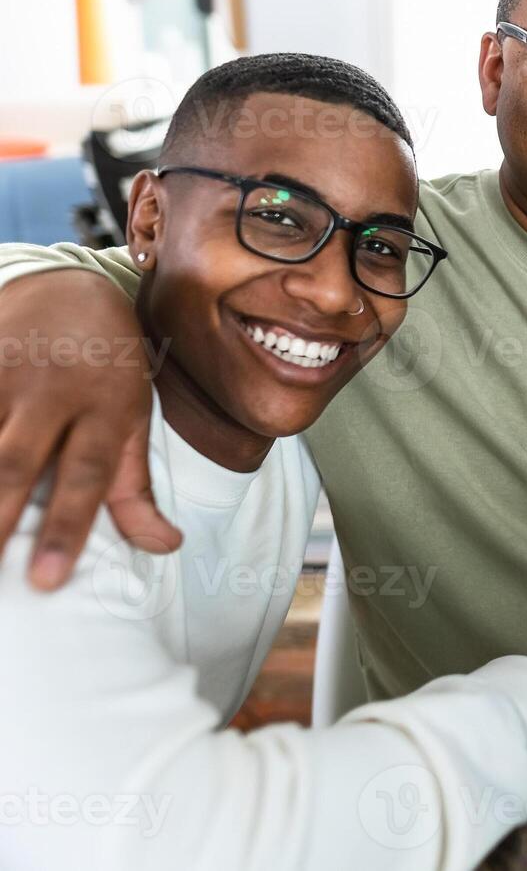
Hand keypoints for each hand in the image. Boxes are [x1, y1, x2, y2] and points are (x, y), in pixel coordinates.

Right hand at [0, 271, 180, 587]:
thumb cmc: (107, 370)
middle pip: (14, 462)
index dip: (66, 529)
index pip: (85, 477)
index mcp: (103, 408)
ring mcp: (2, 374)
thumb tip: (165, 546)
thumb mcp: (131, 420)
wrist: (68, 289)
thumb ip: (134, 488)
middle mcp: (51, 391)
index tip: (47, 582)